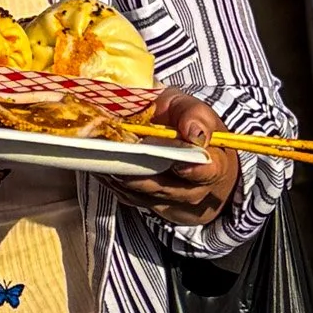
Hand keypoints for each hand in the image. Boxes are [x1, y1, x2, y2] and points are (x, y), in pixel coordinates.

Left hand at [108, 89, 238, 226]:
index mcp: (212, 162)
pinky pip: (132, 198)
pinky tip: (99, 169)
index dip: (194, 170)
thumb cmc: (187, 123)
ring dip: (126, 182)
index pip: (209, 171)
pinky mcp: (149, 202)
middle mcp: (194, 188)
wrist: (183, 146)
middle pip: (171, 190)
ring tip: (104, 164)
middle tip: (125, 165)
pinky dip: (115, 185)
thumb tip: (193, 132)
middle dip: (146, 179)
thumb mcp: (193, 110)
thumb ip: (196, 116)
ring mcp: (171, 199)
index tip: (179, 164)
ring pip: (147, 197)